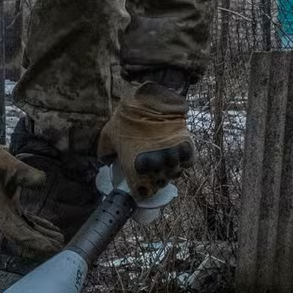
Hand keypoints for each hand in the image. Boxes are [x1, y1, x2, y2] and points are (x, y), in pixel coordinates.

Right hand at [0, 130, 63, 257]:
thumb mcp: (8, 164)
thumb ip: (25, 174)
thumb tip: (41, 181)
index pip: (17, 232)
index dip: (33, 241)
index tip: (49, 247)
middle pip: (21, 235)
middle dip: (40, 243)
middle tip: (59, 247)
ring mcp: (4, 212)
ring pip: (24, 229)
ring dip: (40, 235)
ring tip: (59, 240)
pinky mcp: (9, 207)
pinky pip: (24, 221)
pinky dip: (37, 226)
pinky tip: (50, 229)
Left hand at [98, 82, 192, 199]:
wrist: (149, 100)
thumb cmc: (126, 117)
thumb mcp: (109, 135)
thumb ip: (105, 152)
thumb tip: (105, 160)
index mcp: (135, 168)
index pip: (142, 193)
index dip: (142, 190)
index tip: (142, 184)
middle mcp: (155, 166)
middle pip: (161, 184)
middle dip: (158, 179)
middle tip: (155, 171)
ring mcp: (172, 157)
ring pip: (175, 174)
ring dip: (171, 170)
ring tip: (166, 161)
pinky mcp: (186, 147)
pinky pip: (188, 162)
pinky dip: (184, 160)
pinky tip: (177, 153)